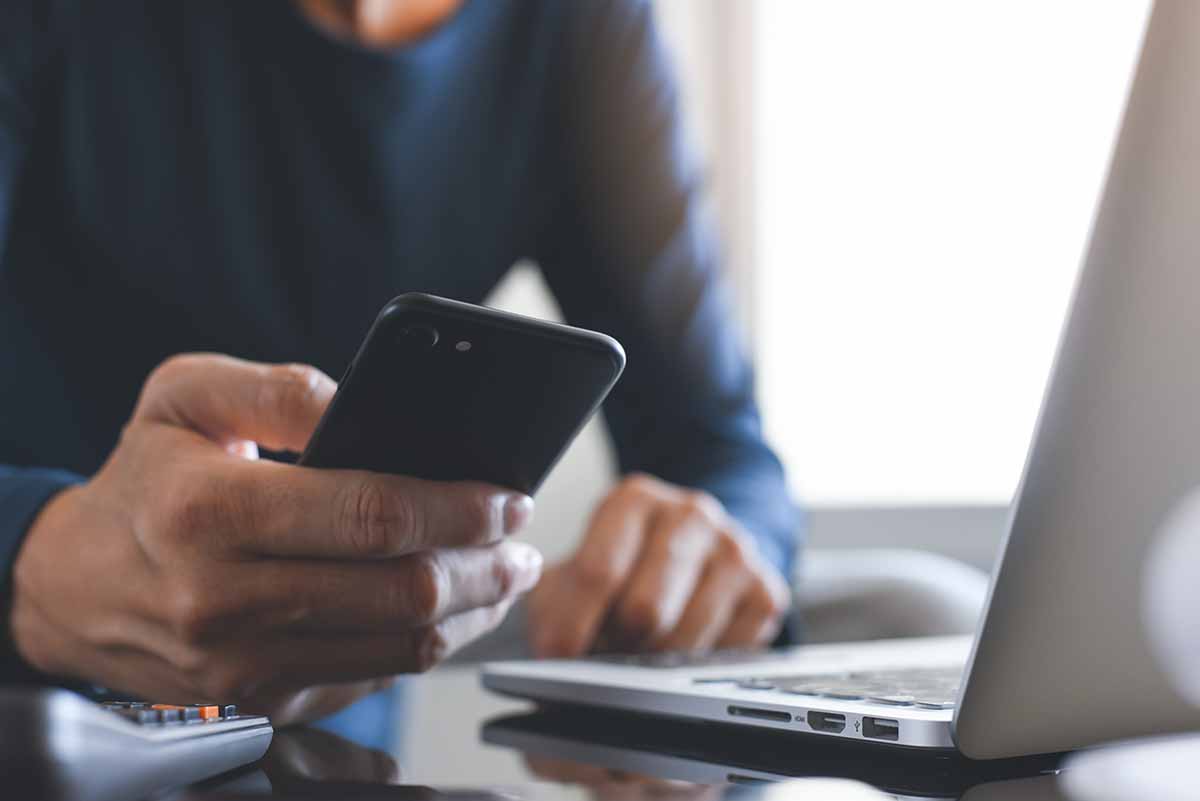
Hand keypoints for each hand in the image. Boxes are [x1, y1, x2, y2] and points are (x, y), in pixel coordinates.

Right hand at [11, 354, 540, 723]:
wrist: (73, 587)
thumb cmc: (142, 482)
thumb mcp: (183, 398)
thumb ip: (275, 387)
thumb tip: (357, 400)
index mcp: (212, 512)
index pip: (371, 516)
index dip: (457, 508)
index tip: (507, 497)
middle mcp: (226, 600)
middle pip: (402, 592)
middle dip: (486, 564)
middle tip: (521, 540)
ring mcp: (244, 664)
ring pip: (400, 645)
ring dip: (472, 609)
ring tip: (504, 573)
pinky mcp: (261, 699)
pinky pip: (372, 676)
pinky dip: (427, 643)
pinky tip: (451, 609)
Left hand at [527, 474, 788, 657]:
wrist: (695, 554)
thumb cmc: (622, 568)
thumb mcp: (573, 573)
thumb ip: (554, 604)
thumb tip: (555, 653)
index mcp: (636, 499)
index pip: (599, 572)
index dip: (573, 626)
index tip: (558, 656)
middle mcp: (691, 514)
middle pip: (645, 610)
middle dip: (618, 643)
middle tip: (608, 646)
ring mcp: (736, 550)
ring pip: (685, 641)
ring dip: (655, 662)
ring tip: (644, 645)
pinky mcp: (767, 591)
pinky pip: (725, 656)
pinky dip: (696, 668)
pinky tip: (684, 647)